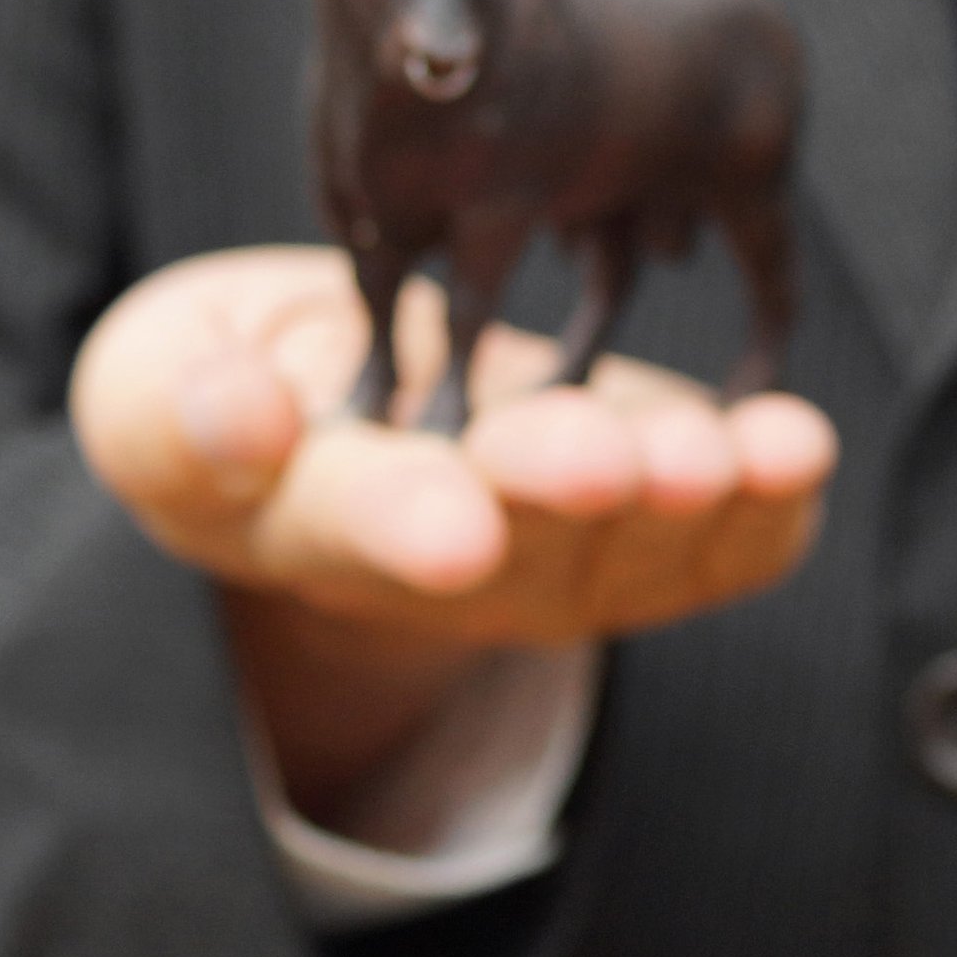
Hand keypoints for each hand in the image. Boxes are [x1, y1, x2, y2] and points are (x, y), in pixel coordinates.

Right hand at [72, 246, 835, 812]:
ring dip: (685, 497)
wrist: (350, 437)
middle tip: (608, 458)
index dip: (406, 526)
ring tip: (727, 447)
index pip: (356, 528)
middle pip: (517, 541)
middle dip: (568, 494)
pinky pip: (718, 548)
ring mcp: (556, 564)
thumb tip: (241, 414)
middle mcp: (446, 568)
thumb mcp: (161, 387)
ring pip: (631, 548)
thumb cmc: (242, 391)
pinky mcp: (645, 541)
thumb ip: (187, 413)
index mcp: (309, 523)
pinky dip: (767, 506)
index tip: (454, 525)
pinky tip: (795, 448)